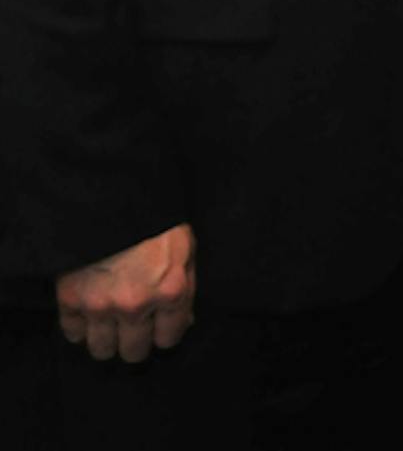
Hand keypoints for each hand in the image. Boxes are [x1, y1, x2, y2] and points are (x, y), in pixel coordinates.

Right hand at [55, 223, 194, 362]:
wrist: (114, 197)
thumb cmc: (155, 222)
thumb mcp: (185, 250)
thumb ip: (184, 288)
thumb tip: (183, 321)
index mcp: (170, 291)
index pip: (168, 339)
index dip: (164, 334)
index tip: (158, 329)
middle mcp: (136, 305)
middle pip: (133, 352)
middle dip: (135, 343)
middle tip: (132, 330)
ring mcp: (101, 304)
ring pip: (101, 350)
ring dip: (106, 341)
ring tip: (109, 327)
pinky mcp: (71, 298)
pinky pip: (71, 333)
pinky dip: (79, 328)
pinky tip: (87, 316)